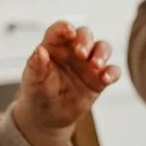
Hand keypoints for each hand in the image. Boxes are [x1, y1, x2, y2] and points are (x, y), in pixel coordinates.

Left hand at [13, 21, 120, 145]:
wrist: (47, 117)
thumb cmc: (37, 93)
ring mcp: (88, 64)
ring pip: (102, 48)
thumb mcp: (33, 81)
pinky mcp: (99, 80)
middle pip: (85, 35)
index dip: (65, 27)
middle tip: (82, 53)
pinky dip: (112, 72)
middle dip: (86, 40)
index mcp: (54, 46)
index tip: (69, 32)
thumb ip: (35, 66)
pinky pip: (112, 71)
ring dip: (102, 53)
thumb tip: (40, 51)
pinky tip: (106, 79)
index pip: (60, 30)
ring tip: (96, 65)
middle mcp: (73, 51)